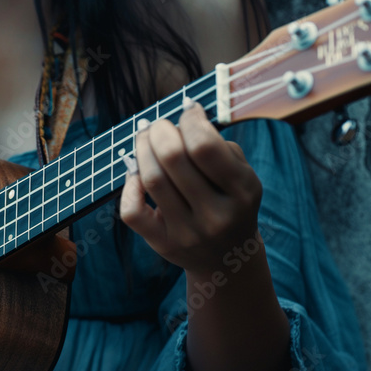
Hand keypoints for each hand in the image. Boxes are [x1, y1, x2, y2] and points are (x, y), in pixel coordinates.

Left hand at [119, 98, 262, 274]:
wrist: (227, 259)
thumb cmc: (230, 203)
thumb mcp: (242, 177)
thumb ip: (219, 147)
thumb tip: (184, 118)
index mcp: (242, 192)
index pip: (205, 146)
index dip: (189, 121)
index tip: (187, 112)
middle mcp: (216, 215)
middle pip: (173, 158)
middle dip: (160, 131)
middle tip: (158, 125)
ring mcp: (188, 233)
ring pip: (152, 180)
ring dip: (142, 150)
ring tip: (145, 138)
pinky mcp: (163, 244)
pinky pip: (132, 212)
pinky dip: (129, 186)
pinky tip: (137, 175)